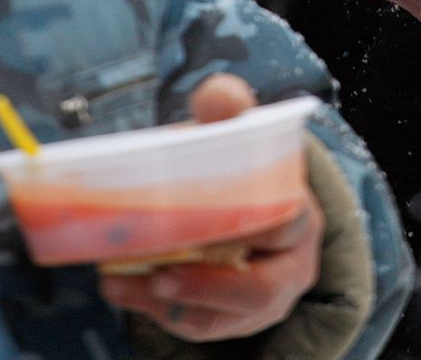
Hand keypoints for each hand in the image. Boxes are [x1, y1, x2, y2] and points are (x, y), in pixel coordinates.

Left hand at [99, 75, 322, 341]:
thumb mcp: (238, 132)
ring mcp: (264, 300)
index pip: (286, 226)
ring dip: (171, 303)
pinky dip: (156, 310)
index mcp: (300, 214)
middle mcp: (291, 265)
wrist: (245, 202)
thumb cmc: (239, 167)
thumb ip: (229, 109)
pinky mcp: (234, 320)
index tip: (210, 227)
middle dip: (209, 287)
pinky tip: (121, 286)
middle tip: (159, 273)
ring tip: (120, 282)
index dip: (251, 232)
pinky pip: (200, 326)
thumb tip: (216, 94)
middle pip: (262, 290)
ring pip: (226, 318)